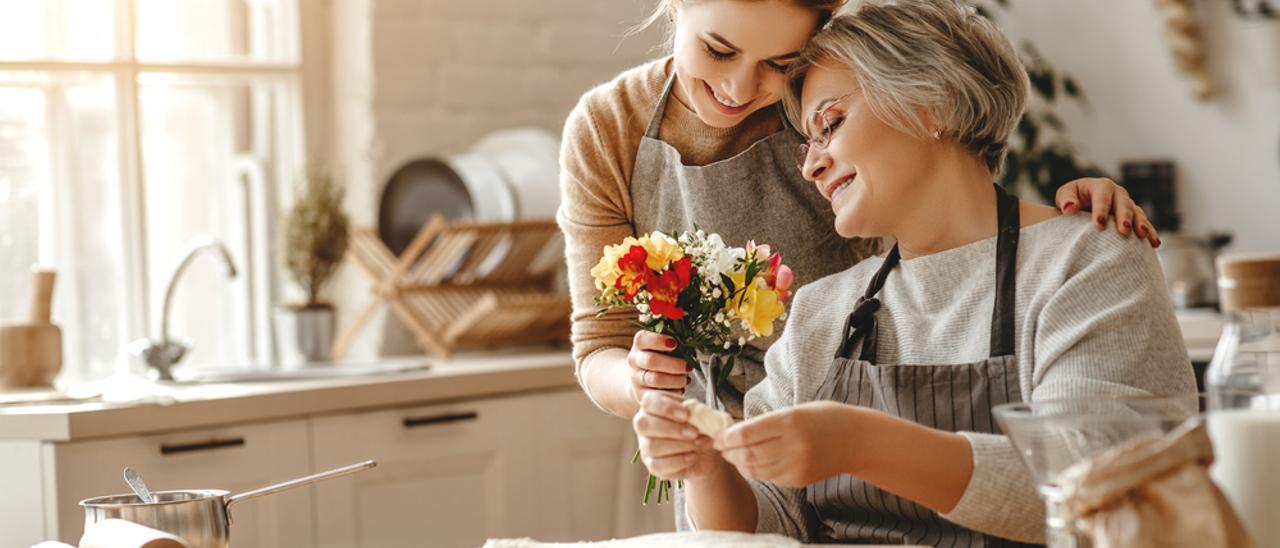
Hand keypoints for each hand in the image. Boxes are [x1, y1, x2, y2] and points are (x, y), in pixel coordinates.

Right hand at [626, 331, 689, 404]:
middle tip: (688, 367)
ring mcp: (636, 379)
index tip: (674, 343)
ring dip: (676, 379)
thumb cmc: (660, 357)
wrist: (642, 379)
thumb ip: (673, 341)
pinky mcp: (642, 395)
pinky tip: (680, 389)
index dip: (658, 340)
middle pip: (651, 360)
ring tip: (686, 379)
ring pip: (656, 379)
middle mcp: (634, 360)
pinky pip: (659, 395)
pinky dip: (673, 392)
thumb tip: (690, 341)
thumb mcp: (663, 346)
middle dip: (674, 364)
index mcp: (639, 344)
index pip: (642, 339)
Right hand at [633, 391, 721, 480]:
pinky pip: (658, 465)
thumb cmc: (699, 427)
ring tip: (699, 443)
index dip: (667, 408)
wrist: (705, 451)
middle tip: (695, 432)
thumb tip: (696, 412)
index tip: (687, 414)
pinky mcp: (651, 464)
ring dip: (680, 445)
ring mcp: (645, 446)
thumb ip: (695, 411)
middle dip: (672, 429)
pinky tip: (693, 456)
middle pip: (644, 425)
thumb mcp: (700, 414)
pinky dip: (679, 461)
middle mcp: (644, 424)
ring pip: (652, 446)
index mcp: (653, 405)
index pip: (649, 402)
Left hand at [714, 401, 860, 487]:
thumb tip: (735, 431)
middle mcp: (792, 446)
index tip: (717, 436)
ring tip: (733, 455)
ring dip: (740, 464)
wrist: (858, 440)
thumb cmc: (825, 418)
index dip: (726, 438)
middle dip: (729, 452)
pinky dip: (757, 471)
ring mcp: (797, 466)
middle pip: (747, 455)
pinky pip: (770, 478)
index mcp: (789, 422)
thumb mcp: (795, 410)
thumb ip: (766, 422)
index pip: (746, 434)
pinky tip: (754, 462)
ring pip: (756, 470)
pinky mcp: (800, 480)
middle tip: (720, 447)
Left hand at [1056, 177, 1160, 246]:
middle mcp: (1118, 193)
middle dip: (1124, 217)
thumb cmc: (1072, 199)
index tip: (1099, 224)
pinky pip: (1144, 223)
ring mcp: (1128, 204)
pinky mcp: (1134, 217)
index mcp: (1101, 186)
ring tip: (1143, 236)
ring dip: (1141, 224)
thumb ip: (1066, 200)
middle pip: (1123, 204)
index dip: (1101, 209)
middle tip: (1124, 231)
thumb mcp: (1065, 195)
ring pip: (1137, 213)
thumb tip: (1070, 209)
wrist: (1082, 204)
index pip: (1102, 196)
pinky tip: (1155, 243)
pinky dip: (1150, 232)